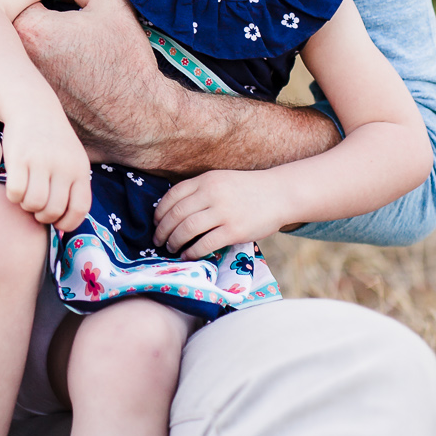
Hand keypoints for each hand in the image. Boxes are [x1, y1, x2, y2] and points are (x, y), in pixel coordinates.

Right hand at [0, 111, 91, 231]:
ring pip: (33, 204)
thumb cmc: (52, 141)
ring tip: (26, 195)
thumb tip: (64, 227)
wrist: (32, 106)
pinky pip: (16, 192)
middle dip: (42, 216)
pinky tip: (14, 187)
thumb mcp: (71, 159)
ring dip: (26, 206)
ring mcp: (41, 161)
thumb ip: (71, 188)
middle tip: (36, 207)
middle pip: (53, 210)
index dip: (67, 223)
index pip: (80, 209)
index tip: (57, 224)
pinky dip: (13, 196)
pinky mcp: (19, 158)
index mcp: (80, 169)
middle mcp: (63, 166)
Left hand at [12, 0, 182, 164]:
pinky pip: (28, 80)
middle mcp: (17, 61)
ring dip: (35, 48)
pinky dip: (41, 74)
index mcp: (30, 29)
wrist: (139, 118)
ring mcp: (20, 88)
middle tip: (63, 26)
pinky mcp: (30, 107)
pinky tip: (68, 76)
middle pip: (13, 27)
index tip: (61, 1)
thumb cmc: (125, 60)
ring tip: (66, 50)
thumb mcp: (110, 3)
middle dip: (34, 20)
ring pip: (18, 55)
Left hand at [152, 168, 291, 260]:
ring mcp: (223, 213)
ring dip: (174, 242)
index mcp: (206, 180)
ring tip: (171, 249)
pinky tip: (188, 256)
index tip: (155, 222)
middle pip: (176, 214)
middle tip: (158, 240)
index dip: (160, 212)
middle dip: (162, 230)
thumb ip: (200, 191)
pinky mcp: (234, 231)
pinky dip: (192, 252)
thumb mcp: (221, 180)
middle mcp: (212, 194)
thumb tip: (173, 211)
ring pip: (186, 229)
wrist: (279, 194)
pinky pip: (205, 244)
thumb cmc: (247, 190)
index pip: (173, 196)